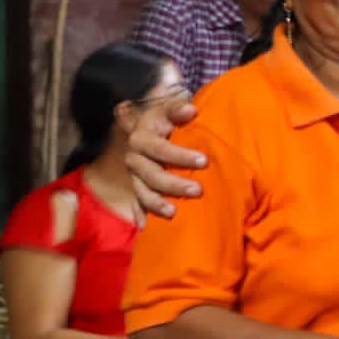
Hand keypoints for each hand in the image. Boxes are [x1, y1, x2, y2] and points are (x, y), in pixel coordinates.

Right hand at [126, 96, 202, 218]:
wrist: (147, 128)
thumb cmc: (164, 119)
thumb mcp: (168, 109)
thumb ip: (177, 109)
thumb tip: (190, 109)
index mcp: (140, 138)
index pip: (159, 148)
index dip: (180, 155)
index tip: (204, 160)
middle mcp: (134, 159)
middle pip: (151, 175)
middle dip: (174, 184)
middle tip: (198, 190)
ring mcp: (134, 177)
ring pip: (143, 193)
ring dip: (158, 204)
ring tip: (174, 212)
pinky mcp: (137, 189)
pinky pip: (137, 205)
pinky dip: (141, 217)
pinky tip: (147, 230)